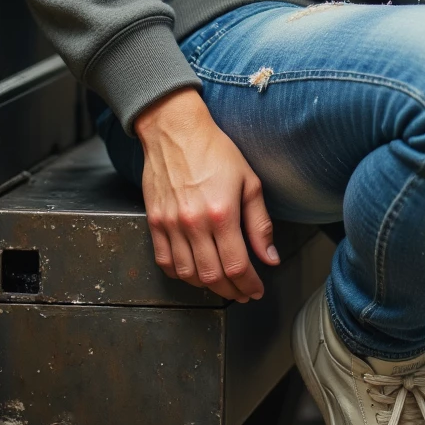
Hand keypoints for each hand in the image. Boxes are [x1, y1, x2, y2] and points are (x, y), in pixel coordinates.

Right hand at [134, 87, 277, 302]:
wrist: (175, 130)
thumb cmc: (215, 150)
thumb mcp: (249, 181)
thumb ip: (260, 224)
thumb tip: (270, 258)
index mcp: (222, 213)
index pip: (237, 265)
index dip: (249, 285)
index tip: (256, 290)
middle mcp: (194, 223)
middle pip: (212, 276)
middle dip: (231, 291)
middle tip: (242, 293)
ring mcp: (170, 224)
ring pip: (188, 274)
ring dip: (206, 286)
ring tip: (221, 284)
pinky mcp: (154, 222)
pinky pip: (164, 261)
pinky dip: (180, 274)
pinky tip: (193, 272)